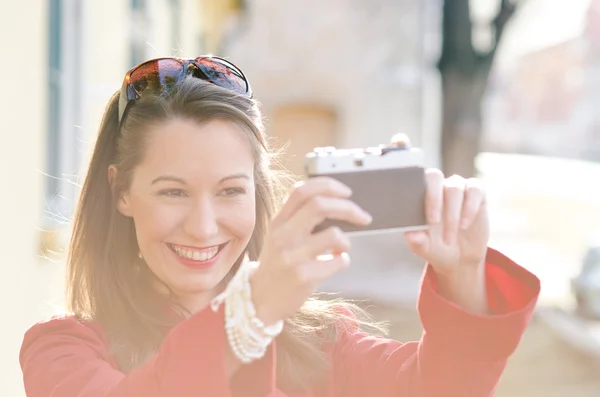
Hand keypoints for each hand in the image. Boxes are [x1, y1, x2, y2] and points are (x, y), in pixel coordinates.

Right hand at [250, 177, 371, 324]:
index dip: (328, 186)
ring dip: (346, 241)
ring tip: (341, 249)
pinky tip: (335, 264)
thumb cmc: (277, 265)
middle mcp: (283, 235)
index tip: (346, 192)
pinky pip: (337, 261)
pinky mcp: (304, 276)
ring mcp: (293, 256)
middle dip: (349, 208)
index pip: (302, 191)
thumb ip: (298, 217)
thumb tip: (333, 201)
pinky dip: (343, 260)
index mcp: (278, 221)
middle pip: (320, 206)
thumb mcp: (279, 235)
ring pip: (333, 235)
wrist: (260, 300)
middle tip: (363, 217)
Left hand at [404, 170, 488, 276]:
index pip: (415, 180)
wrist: (460, 256)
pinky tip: (464, 226)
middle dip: (433, 198)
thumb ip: (416, 240)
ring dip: (452, 215)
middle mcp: (439, 185)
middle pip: (434, 176)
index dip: (416, 194)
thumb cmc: (436, 246)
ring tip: (450, 238)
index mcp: (420, 194)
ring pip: (454, 189)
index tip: (420, 217)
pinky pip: (474, 191)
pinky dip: (469, 209)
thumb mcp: (423, 247)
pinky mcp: (477, 193)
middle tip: (433, 222)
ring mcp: (458, 187)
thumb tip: (410, 235)